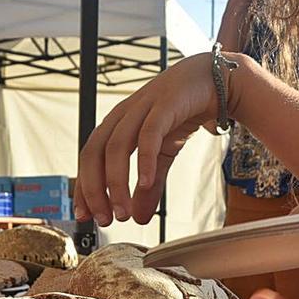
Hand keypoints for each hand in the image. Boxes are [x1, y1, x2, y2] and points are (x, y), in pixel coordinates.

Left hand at [76, 53, 227, 225]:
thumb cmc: (182, 112)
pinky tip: (145, 183)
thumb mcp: (164, 154)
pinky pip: (149, 133)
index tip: (84, 215)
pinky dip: (144, 160)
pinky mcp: (165, 104)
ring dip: (116, 182)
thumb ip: (150, 185)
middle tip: (104, 219)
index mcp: (116, 124)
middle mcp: (123, 115)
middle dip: (94, 189)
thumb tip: (139, 217)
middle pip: (95, 152)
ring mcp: (142, 107)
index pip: (89, 157)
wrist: (214, 79)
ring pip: (117, 146)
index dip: (83, 186)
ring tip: (124, 211)